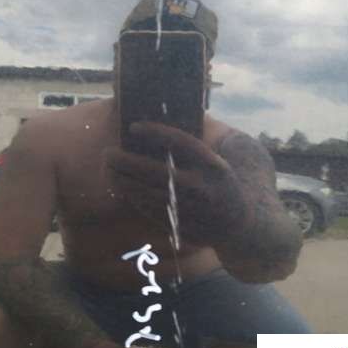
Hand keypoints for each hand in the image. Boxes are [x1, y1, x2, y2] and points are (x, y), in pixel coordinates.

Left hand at [103, 122, 249, 245]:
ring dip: (126, 182)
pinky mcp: (184, 228)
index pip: (181, 143)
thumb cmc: (220, 183)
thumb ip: (194, 145)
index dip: (155, 133)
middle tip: (108, 153)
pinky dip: (135, 199)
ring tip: (109, 170)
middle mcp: (204, 187)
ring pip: (150, 194)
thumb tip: (164, 119)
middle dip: (128, 162)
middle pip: (158, 172)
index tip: (133, 126)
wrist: (240, 224)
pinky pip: (153, 211)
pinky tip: (123, 188)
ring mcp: (193, 211)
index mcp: (213, 165)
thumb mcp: (216, 161)